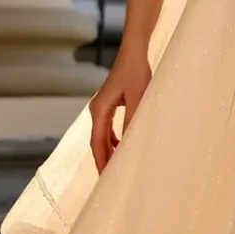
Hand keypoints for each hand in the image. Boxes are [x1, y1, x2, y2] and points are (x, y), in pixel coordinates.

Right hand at [88, 44, 151, 173]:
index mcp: (100, 110)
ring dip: (107, 152)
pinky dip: (112, 141)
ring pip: (101, 136)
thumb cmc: (136, 73)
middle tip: (109, 180)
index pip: (98, 143)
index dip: (102, 161)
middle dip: (102, 160)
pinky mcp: (109, 105)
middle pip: (96, 142)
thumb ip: (132, 120)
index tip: (106, 178)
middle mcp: (96, 110)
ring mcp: (101, 107)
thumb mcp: (138, 98)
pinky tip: (121, 148)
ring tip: (115, 168)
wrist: (133, 53)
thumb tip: (129, 143)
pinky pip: (107, 129)